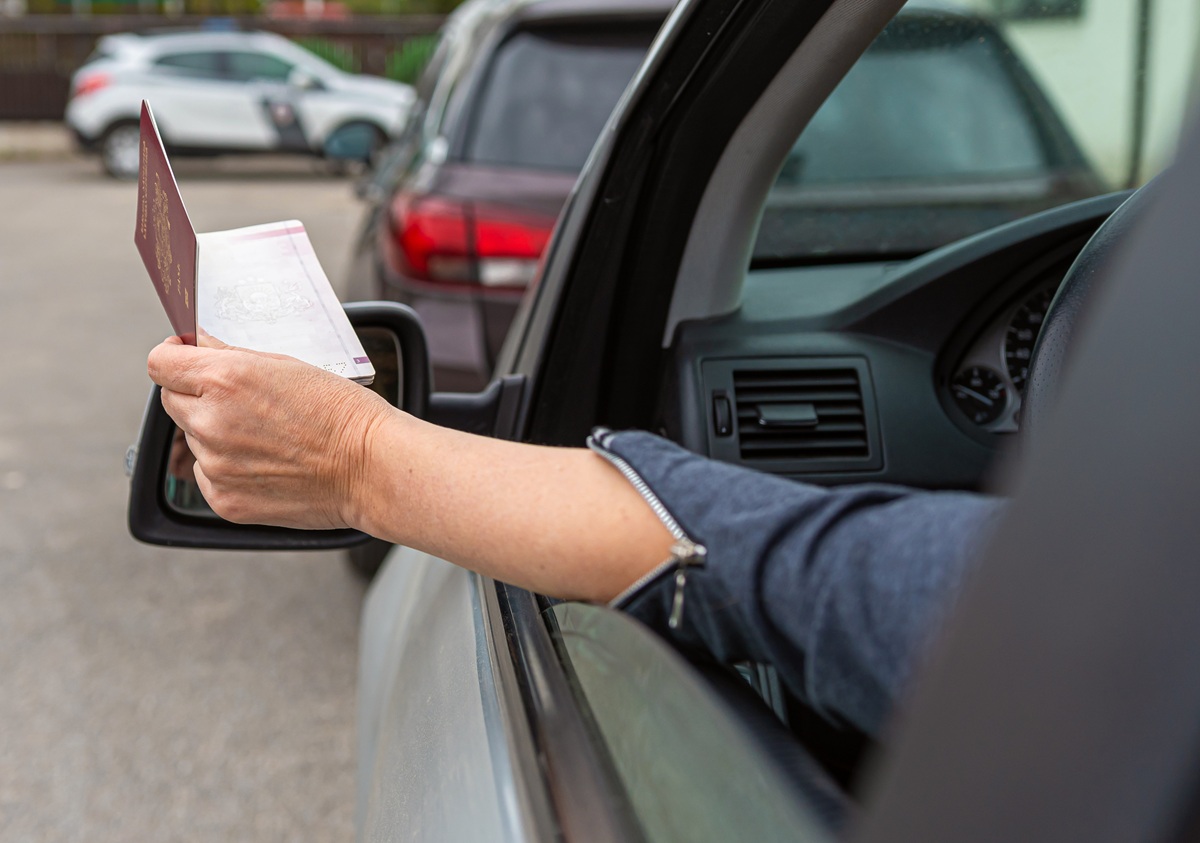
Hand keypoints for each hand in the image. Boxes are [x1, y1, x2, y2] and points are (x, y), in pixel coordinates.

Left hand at [147, 335, 396, 529]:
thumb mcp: (289, 366)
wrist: (371, 468)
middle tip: (238, 400)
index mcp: (224, 380)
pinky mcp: (225, 500)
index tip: (184, 358)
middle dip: (195, 394)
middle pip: (170, 400)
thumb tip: (199, 345)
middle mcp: (211, 422)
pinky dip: (228, 468)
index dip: (172, 355)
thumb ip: (233, 356)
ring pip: (194, 440)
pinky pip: (208, 475)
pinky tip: (267, 462)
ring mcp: (215, 466)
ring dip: (217, 433)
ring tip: (267, 436)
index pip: (160, 362)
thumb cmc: (343, 413)